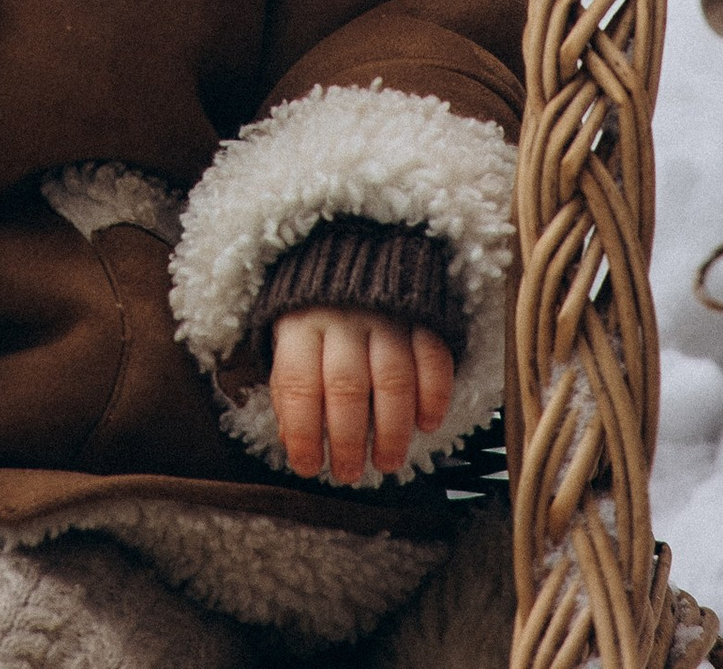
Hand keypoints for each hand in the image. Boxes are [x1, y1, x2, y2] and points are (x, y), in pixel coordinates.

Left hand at [269, 309, 455, 483]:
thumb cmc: (317, 312)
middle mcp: (342, 318)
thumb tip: (293, 443)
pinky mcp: (422, 314)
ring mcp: (386, 314)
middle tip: (349, 473)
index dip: (303, 432)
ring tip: (386, 462)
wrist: (356, 248)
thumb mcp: (289, 340)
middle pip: (346, 387)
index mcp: (301, 323)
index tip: (308, 467)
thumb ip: (289, 389)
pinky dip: (433, 396)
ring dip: (392, 431)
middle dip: (348, 440)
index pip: (298, 384)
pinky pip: (433, 359)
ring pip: (392, 380)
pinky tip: (427, 424)